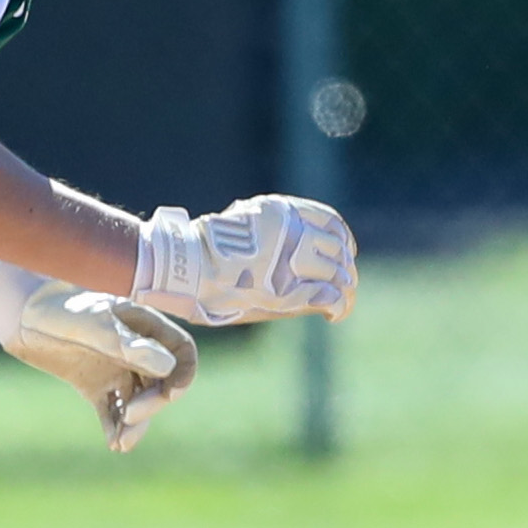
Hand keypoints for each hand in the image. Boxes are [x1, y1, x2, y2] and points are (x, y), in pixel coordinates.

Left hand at [0, 260, 197, 453]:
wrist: (19, 316)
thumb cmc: (56, 310)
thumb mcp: (90, 325)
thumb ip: (126, 345)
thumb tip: (167, 367)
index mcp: (143, 326)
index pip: (181, 352)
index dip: (182, 374)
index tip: (170, 395)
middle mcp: (135, 349)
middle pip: (161, 382)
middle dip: (152, 403)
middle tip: (130, 416)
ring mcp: (116, 368)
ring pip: (138, 400)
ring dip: (135, 422)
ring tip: (121, 443)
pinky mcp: (94, 385)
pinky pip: (112, 409)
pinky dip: (114, 426)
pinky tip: (113, 444)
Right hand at [131, 194, 356, 324]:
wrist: (182, 269)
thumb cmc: (200, 249)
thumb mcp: (239, 222)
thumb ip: (266, 227)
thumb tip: (278, 235)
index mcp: (281, 212)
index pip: (330, 222)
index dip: (342, 239)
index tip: (344, 251)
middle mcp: (291, 232)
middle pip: (338, 250)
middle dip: (344, 269)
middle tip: (343, 286)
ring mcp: (289, 262)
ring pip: (339, 275)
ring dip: (345, 291)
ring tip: (340, 305)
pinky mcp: (287, 292)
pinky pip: (328, 297)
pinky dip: (338, 307)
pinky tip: (334, 315)